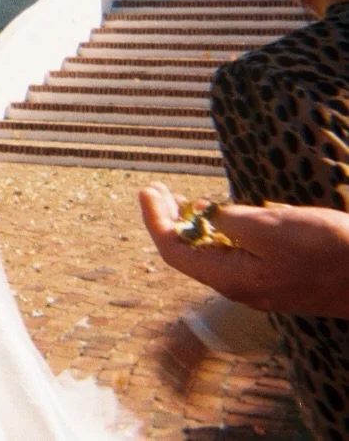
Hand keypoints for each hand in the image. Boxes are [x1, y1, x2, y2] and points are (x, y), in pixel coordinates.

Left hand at [140, 181, 348, 317]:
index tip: (146, 189)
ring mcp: (261, 286)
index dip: (154, 218)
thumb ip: (231, 220)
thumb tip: (209, 215)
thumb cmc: (331, 250)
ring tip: (183, 199)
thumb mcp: (272, 227)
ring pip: (213, 255)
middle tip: (157, 191)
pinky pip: (238, 256)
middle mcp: (240, 288)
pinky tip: (225, 215)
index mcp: (231, 279)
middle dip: (168, 221)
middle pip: (188, 254)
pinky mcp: (280, 279)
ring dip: (194, 226)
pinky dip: (222, 233)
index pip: (173, 250)